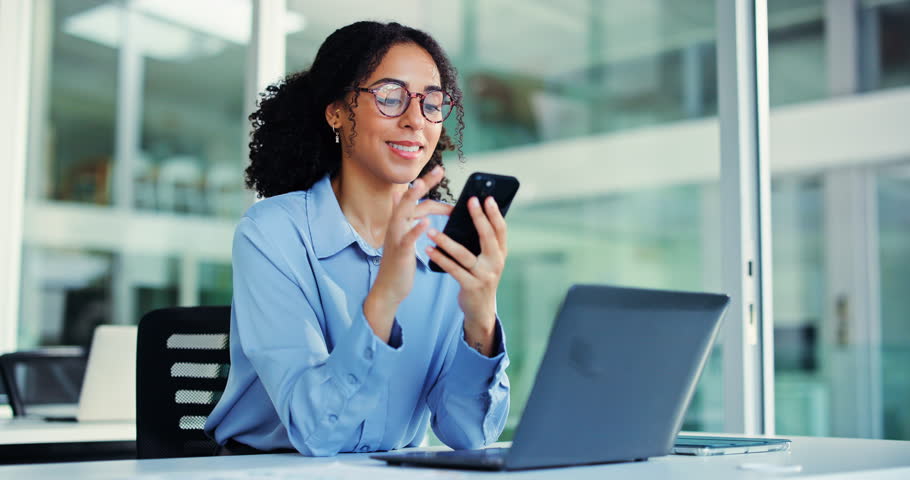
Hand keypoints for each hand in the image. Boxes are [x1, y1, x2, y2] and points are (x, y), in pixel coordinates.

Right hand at [363, 166, 452, 341]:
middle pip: (409, 198)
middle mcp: (396, 225)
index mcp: (401, 221)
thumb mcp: (400, 235)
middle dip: (423, 183)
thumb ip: (402, 215)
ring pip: (403, 213)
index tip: (441, 170)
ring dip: (412, 198)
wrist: (389, 288)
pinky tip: (426, 222)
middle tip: (439, 169)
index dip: (428, 185)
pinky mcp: (400, 252)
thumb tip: (397, 195)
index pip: (416, 198)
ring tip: (421, 184)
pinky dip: (415, 229)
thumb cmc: (398, 261)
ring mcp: (396, 238)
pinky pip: (407, 238)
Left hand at [425, 195, 507, 355]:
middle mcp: (496, 263)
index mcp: (501, 253)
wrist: (480, 310)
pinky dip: (440, 259)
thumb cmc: (480, 277)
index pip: (500, 229)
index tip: (486, 198)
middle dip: (479, 218)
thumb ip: (483, 242)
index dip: (495, 213)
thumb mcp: (487, 260)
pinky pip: (453, 269)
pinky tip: (428, 249)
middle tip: (469, 202)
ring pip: (465, 254)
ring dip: (447, 241)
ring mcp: (484, 276)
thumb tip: (474, 215)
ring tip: (432, 231)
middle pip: (488, 237)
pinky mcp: (471, 286)